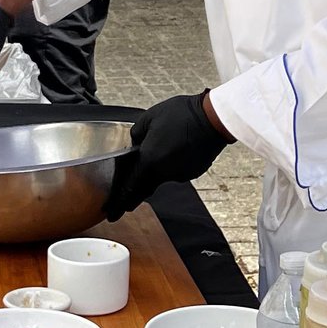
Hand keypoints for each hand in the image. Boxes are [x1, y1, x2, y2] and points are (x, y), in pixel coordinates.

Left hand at [105, 92, 230, 221]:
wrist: (214, 118)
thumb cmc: (183, 114)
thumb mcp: (150, 117)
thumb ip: (136, 134)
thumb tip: (133, 143)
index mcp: (149, 160)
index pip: (130, 187)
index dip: (119, 202)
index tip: (112, 213)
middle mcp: (164, 172)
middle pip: (144, 189)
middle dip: (134, 196)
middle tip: (126, 203)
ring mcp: (180, 174)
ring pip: (161, 177)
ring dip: (157, 171)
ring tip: (162, 150)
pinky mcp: (193, 172)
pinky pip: (177, 171)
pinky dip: (173, 164)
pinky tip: (177, 149)